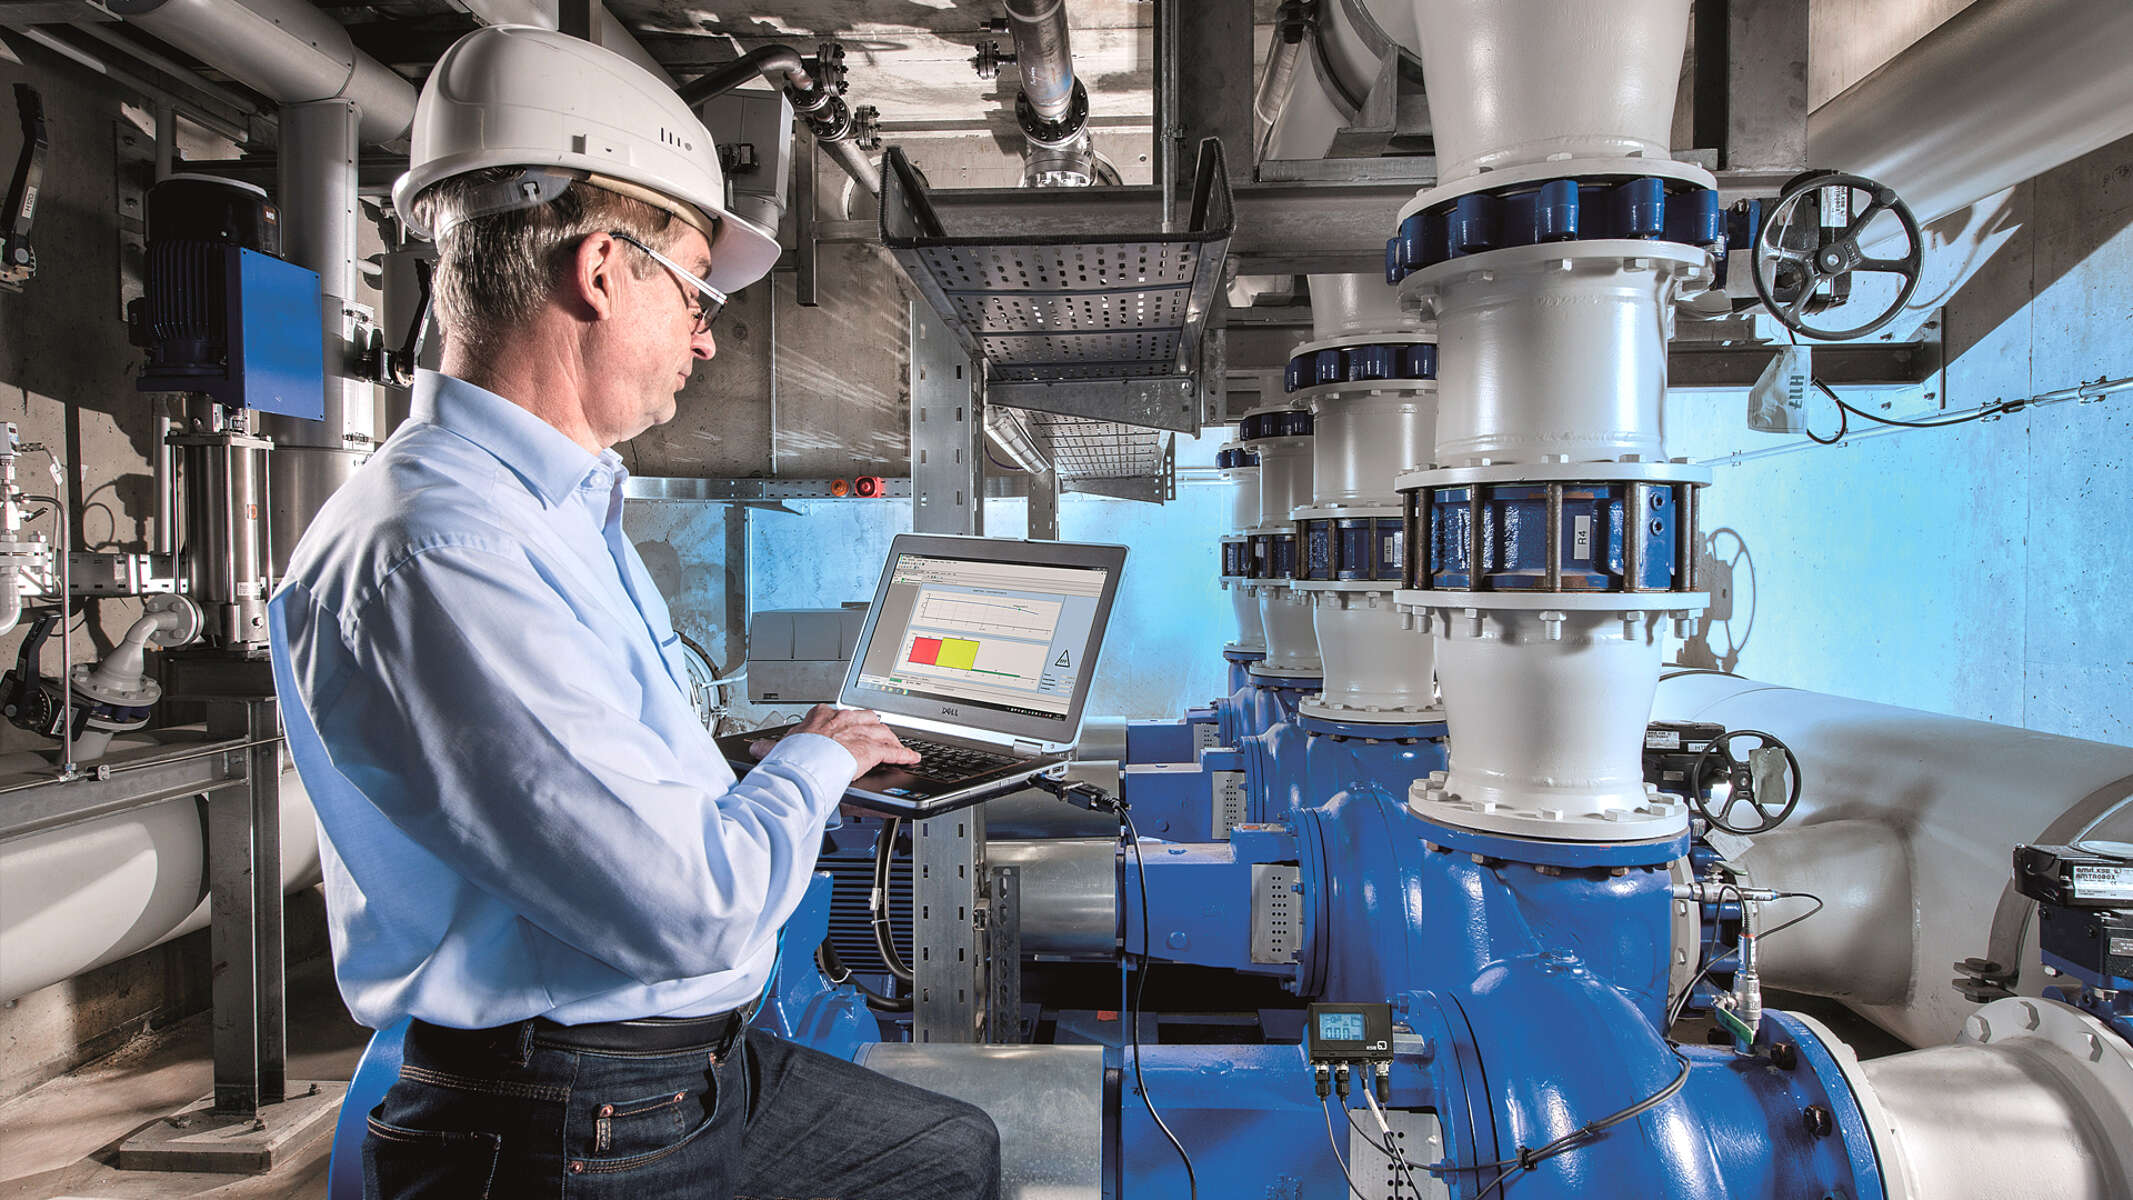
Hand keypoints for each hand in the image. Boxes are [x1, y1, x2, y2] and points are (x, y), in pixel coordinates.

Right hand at [752, 705, 919, 777]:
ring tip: (896, 748)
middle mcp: (841, 720)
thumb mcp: (779, 749)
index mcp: (819, 717)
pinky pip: (892, 751)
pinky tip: (910, 757)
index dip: (845, 723)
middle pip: (865, 718)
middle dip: (873, 727)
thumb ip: (771, 748)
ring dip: (890, 741)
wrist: (800, 765)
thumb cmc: (789, 758)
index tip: (846, 728)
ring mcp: (858, 732)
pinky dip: (903, 755)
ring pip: (881, 732)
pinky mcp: (870, 749)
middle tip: (879, 736)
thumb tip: (757, 748)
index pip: (837, 715)